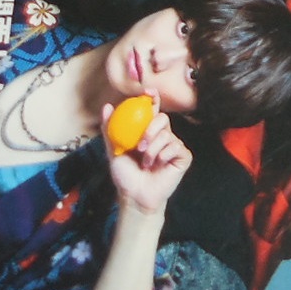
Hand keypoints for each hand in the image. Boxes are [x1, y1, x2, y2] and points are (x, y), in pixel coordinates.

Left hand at [101, 94, 192, 217]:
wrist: (135, 196)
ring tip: (146, 164)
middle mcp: (163, 135)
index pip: (153, 109)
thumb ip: (110, 129)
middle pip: (163, 118)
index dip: (153, 98)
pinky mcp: (182, 157)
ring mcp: (174, 145)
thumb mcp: (114, 150)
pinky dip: (164, 156)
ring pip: (168, 135)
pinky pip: (176, 147)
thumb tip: (107, 106)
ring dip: (153, 150)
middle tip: (140, 146)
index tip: (148, 93)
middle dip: (151, 130)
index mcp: (148, 130)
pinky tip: (158, 166)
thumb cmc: (125, 175)